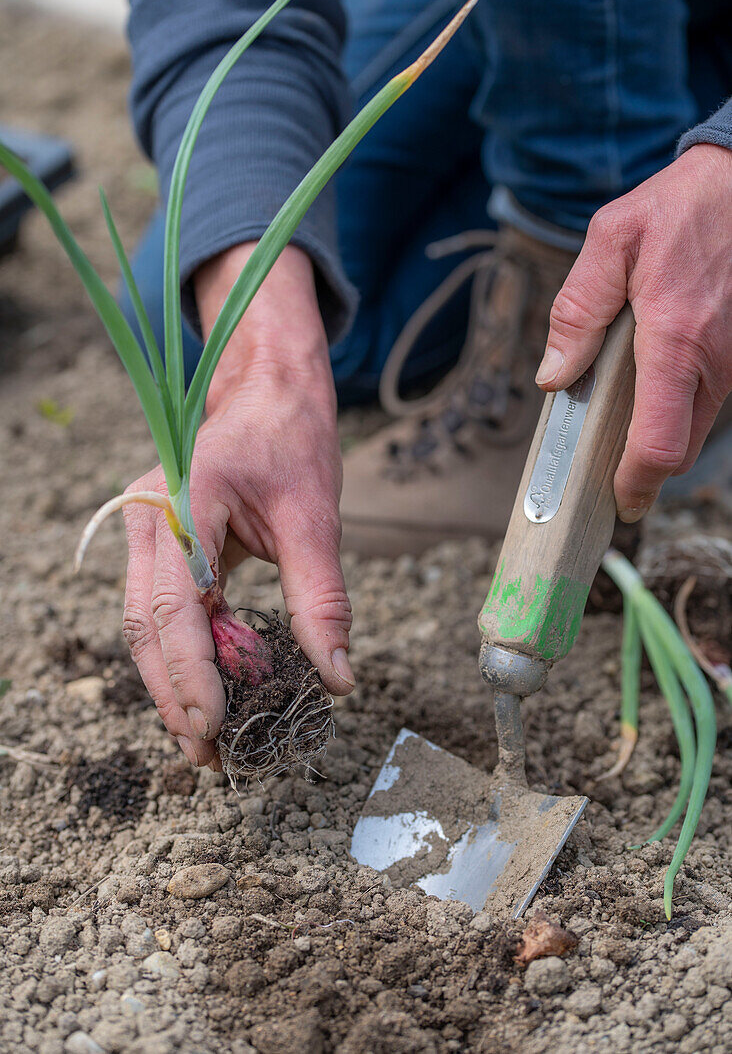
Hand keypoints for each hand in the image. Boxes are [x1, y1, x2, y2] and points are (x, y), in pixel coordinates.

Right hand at [122, 243, 353, 768]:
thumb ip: (322, 599)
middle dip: (175, 694)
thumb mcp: (316, 516)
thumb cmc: (292, 439)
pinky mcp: (157, 540)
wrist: (268, 389)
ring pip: (144, 623)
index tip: (217, 728)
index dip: (194, 673)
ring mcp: (145, 527)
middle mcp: (149, 516)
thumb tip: (337, 680)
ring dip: (172, 682)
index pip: (178, 606)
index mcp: (185, 500)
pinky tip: (212, 688)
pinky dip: (184, 652)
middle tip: (208, 754)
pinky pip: (160, 607)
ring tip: (206, 738)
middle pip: (146, 625)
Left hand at [536, 143, 731, 520]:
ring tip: (618, 415)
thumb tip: (553, 376)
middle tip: (604, 471)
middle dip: (642, 470)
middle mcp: (714, 361)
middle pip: (679, 450)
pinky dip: (679, 404)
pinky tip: (652, 378)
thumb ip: (577, 311)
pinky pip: (709, 398)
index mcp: (677, 341)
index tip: (615, 501)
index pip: (659, 444)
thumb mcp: (612, 240)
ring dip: (659, 433)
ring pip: (696, 426)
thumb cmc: (680, 206)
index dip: (635, 484)